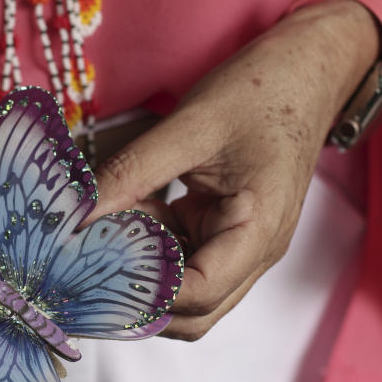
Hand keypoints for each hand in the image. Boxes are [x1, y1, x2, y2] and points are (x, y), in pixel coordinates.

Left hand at [88, 0, 379, 340]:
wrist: (305, 70)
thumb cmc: (263, 91)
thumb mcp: (190, 126)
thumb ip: (131, 172)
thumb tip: (76, 215)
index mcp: (258, 232)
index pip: (198, 294)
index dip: (143, 293)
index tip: (91, 273)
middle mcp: (253, 252)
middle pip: (192, 312)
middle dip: (137, 297)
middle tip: (84, 267)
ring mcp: (239, 244)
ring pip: (182, 289)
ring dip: (140, 268)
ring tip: (105, 229)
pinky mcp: (222, 228)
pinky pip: (181, 256)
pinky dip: (148, 242)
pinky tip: (127, 208)